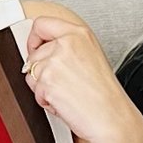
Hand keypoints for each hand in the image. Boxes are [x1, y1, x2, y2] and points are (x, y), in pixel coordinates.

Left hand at [20, 5, 142, 142]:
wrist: (112, 118)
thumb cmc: (105, 95)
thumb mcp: (91, 57)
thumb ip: (67, 47)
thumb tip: (42, 50)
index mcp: (79, 34)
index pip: (42, 24)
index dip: (35, 39)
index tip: (37, 50)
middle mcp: (67, 43)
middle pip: (33, 54)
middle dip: (41, 71)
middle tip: (62, 83)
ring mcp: (56, 61)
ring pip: (31, 73)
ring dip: (43, 88)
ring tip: (67, 93)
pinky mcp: (47, 80)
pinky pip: (35, 91)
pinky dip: (46, 101)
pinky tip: (65, 102)